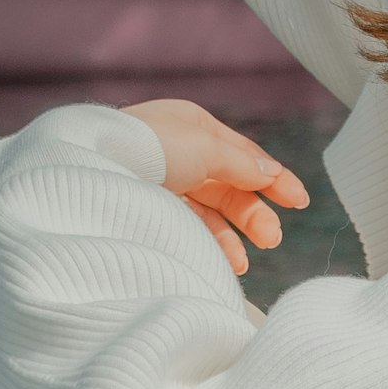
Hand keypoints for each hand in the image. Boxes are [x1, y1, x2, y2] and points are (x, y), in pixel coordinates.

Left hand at [124, 100, 310, 271]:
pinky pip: (188, 228)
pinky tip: (224, 263)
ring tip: (246, 263)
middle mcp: (179, 152)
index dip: (274, 178)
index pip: (244, 154)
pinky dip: (208, 245)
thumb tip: (272, 172)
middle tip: (272, 239)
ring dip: (233, 235)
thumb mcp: (205, 147)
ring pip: (210, 211)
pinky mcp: (149, 210)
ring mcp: (163, 182)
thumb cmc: (148, 148)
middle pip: (230, 186)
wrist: (88, 174)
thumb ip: (243, 163)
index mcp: (193, 125)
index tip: (299, 202)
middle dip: (253, 212)